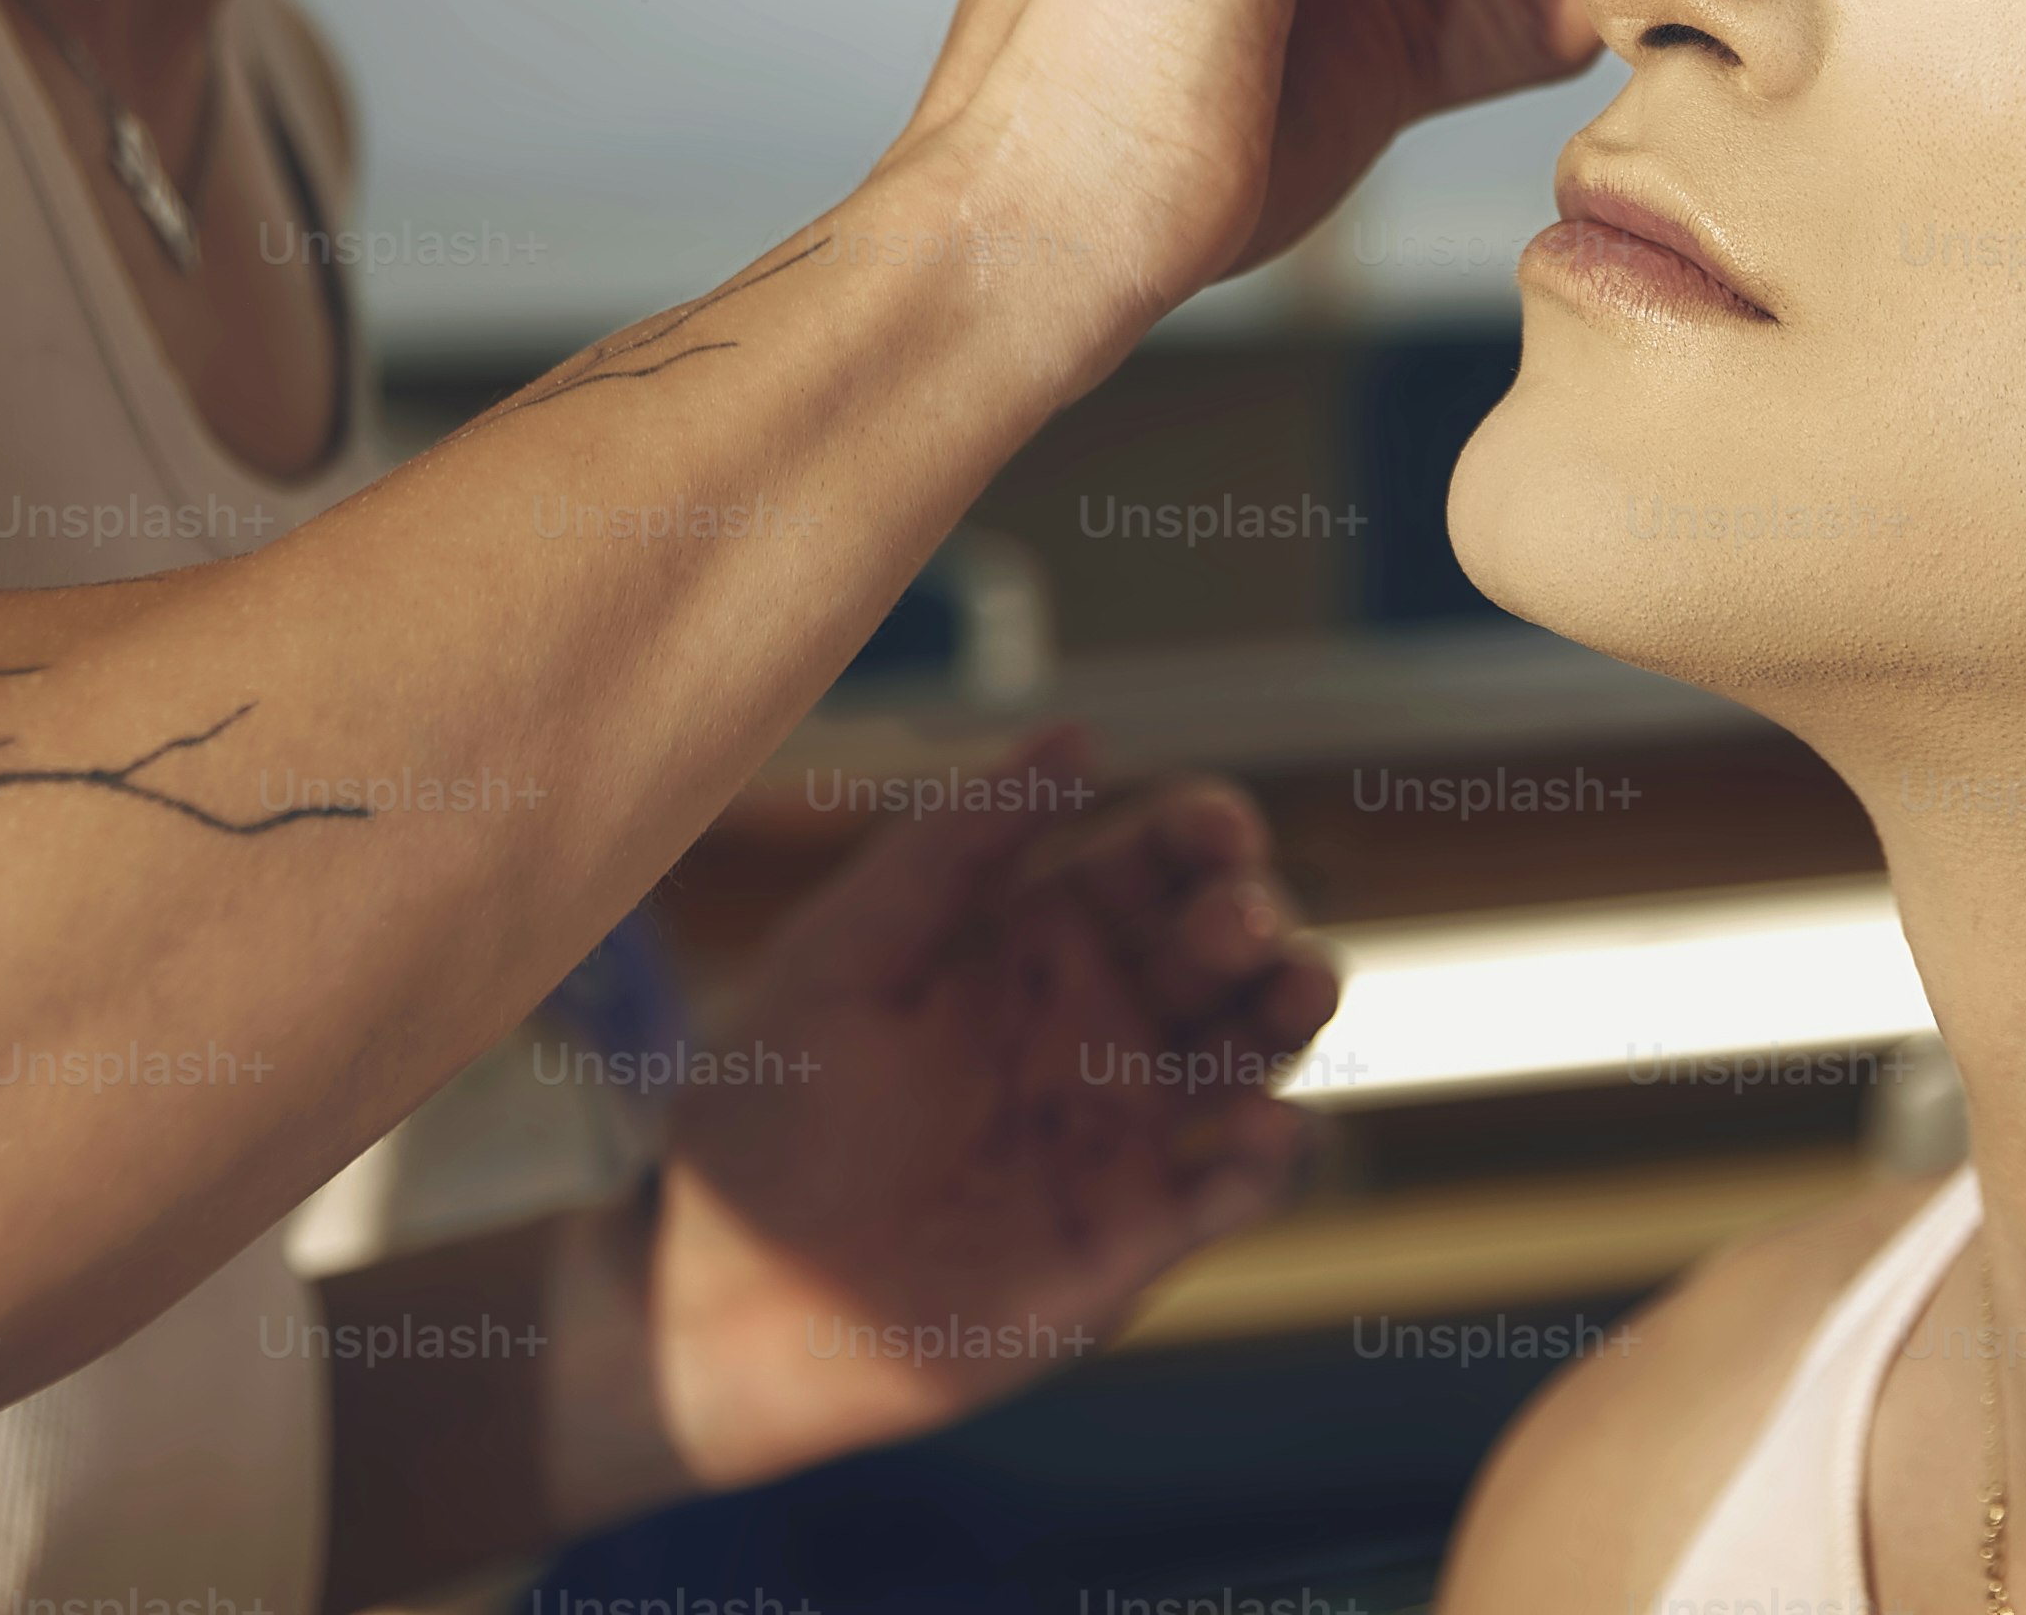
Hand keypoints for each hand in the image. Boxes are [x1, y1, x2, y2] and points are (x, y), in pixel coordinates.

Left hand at [648, 727, 1338, 1486]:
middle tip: (1230, 922)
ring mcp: (1126, 1130)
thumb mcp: (844, 949)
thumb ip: (956, 842)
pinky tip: (1263, 1128)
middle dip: (1253, 915)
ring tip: (1296, 988)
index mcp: (1037, 940)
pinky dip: (1276, 1156)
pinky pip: (1239, 1188)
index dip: (1203, 829)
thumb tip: (1080, 733)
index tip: (1216, 825)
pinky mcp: (1135, 1238)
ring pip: (1258, 1052)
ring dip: (1296, 1009)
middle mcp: (1099, 1025)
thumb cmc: (765, 1109)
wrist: (728, 1292)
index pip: (1157, 860)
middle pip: (1227, 948)